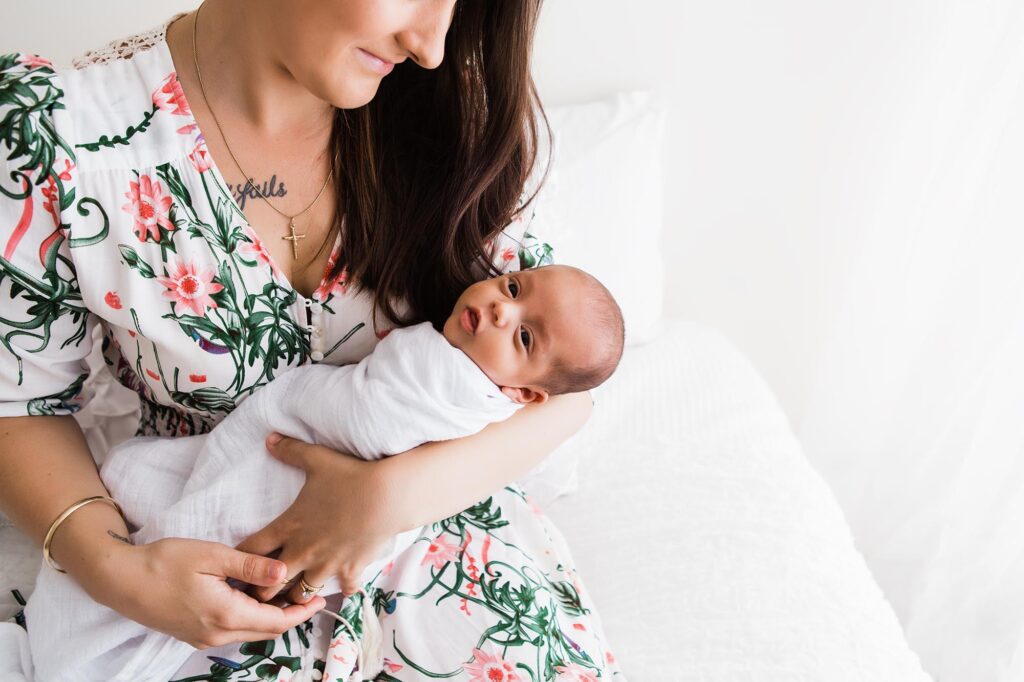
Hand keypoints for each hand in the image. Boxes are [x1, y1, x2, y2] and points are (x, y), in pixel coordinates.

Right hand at [86, 537, 324, 648]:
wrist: (120, 580)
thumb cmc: (164, 562)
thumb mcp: (211, 555)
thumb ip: (250, 565)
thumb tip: (284, 570)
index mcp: (226, 615)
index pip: (276, 622)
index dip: (302, 611)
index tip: (320, 597)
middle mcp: (217, 634)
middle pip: (267, 630)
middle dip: (292, 614)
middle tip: (311, 593)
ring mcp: (205, 638)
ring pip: (251, 631)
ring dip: (273, 616)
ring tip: (290, 592)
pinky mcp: (195, 634)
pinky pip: (234, 629)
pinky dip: (252, 616)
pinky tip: (258, 597)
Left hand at [237, 433, 400, 604]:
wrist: (387, 496)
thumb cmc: (350, 477)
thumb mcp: (317, 459)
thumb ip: (290, 450)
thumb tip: (269, 438)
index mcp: (288, 527)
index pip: (249, 552)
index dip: (239, 560)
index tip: (237, 562)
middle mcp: (303, 552)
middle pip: (268, 585)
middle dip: (260, 589)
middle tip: (260, 586)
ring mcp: (327, 565)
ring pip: (300, 595)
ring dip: (296, 593)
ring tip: (295, 591)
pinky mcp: (350, 570)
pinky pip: (342, 590)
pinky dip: (342, 588)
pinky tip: (343, 581)